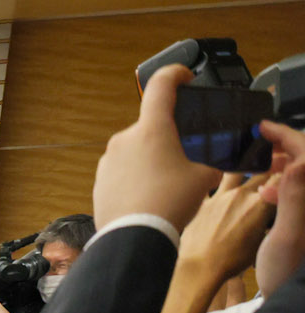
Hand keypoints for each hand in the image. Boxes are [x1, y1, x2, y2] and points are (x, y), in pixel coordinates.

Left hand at [94, 64, 224, 231]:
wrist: (135, 238)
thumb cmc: (169, 204)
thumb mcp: (204, 178)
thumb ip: (210, 162)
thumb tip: (213, 166)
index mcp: (151, 129)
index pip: (161, 85)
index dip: (175, 75)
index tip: (183, 78)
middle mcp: (124, 139)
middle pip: (151, 127)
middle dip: (167, 138)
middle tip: (183, 157)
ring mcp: (108, 161)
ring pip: (136, 151)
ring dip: (151, 160)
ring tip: (167, 184)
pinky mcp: (99, 181)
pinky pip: (122, 171)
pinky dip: (136, 177)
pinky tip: (149, 196)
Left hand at [177, 168, 280, 288]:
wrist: (199, 268)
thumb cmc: (232, 261)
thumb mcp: (260, 242)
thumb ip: (266, 220)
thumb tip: (268, 213)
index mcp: (261, 204)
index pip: (281, 178)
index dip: (285, 175)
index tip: (286, 176)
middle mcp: (242, 195)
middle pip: (262, 171)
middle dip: (270, 168)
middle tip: (272, 169)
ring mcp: (221, 196)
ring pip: (236, 170)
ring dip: (244, 167)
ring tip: (246, 165)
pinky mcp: (204, 202)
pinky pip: (212, 184)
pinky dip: (218, 181)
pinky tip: (219, 182)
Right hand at [258, 123, 304, 290]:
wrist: (294, 301)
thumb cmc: (289, 273)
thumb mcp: (287, 235)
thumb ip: (295, 196)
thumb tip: (298, 162)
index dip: (286, 135)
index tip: (264, 128)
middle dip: (286, 146)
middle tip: (260, 143)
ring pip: (303, 173)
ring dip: (286, 163)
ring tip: (264, 164)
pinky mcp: (302, 219)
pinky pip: (297, 190)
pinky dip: (285, 183)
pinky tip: (269, 192)